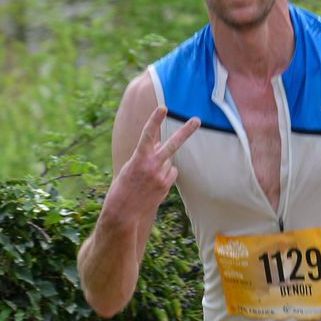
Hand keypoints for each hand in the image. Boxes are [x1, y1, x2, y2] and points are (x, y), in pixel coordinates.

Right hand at [108, 105, 199, 225]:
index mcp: (138, 158)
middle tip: (197, 120)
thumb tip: (160, 144)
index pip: (147, 134)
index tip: (163, 108)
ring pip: (169, 161)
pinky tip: (154, 184)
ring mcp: (160, 176)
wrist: (123, 212)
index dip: (155, 120)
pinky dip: (166, 175)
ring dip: (162, 164)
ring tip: (148, 177)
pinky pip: (171, 173)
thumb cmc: (123, 187)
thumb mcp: (130, 166)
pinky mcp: (165, 186)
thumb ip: (146, 153)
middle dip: (185, 131)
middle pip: (172, 145)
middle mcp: (151, 165)